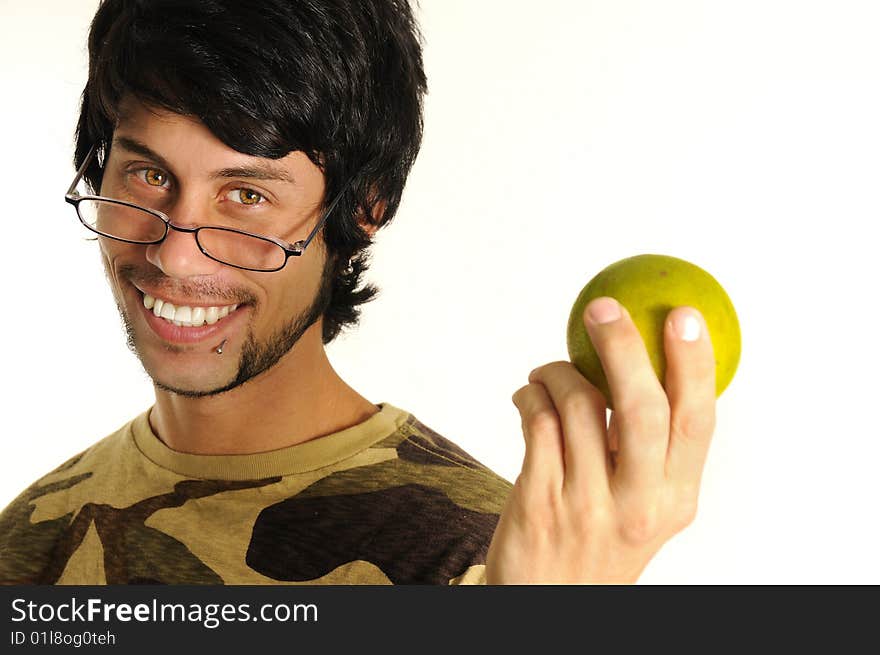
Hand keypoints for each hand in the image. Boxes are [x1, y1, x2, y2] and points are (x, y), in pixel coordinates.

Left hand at [485, 297, 716, 583]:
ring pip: (578, 407)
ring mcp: (587, 505)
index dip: (693, 364)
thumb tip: (648, 362)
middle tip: (604, 309)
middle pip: (641, 409)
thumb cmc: (599, 539)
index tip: (683, 316)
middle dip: (624, 347)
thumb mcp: (644, 507)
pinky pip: (538, 424)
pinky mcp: (539, 502)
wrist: (547, 600)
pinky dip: (531, 395)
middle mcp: (638, 505)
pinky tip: (529, 395)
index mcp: (676, 500)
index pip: (696, 423)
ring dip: (558, 372)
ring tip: (548, 371)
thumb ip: (652, 451)